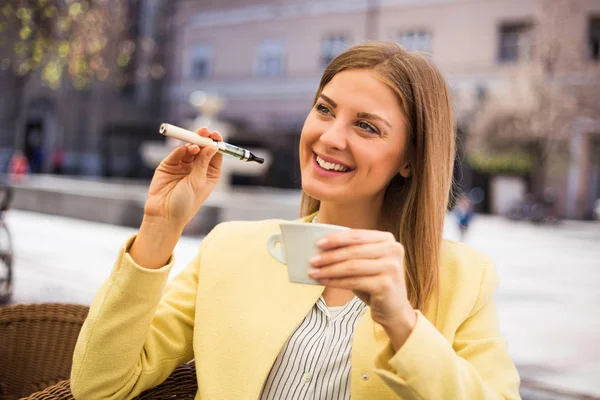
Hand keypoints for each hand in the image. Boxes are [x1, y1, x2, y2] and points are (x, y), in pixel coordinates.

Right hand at [143, 128, 222, 229]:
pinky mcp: (168, 165)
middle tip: (204, 131)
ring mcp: (182, 166)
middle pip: (203, 148)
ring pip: (189, 148)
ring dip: (193, 143)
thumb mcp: (198, 183)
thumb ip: (203, 163)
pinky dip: (180, 149)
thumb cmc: (185, 204)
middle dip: (204, 138)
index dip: (216, 144)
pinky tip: (185, 149)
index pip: (215, 154)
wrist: (163, 214)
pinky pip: (176, 154)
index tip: (216, 135)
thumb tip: (213, 146)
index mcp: (209, 174)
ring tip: (195, 145)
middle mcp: (197, 168)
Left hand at [308, 229, 416, 347]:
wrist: (394, 310)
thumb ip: (352, 252)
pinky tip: (324, 281)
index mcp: (388, 239)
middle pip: (353, 250)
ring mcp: (391, 268)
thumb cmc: (375, 282)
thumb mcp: (366, 263)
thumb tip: (321, 248)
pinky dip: (336, 281)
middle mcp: (393, 250)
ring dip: (329, 269)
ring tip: (314, 272)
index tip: (318, 243)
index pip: (357, 235)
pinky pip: (353, 282)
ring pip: (352, 266)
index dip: (336, 238)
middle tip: (312, 260)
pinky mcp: (385, 285)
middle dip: (330, 256)